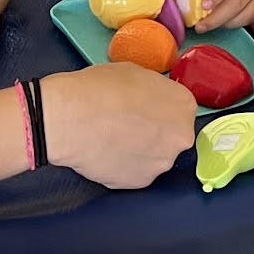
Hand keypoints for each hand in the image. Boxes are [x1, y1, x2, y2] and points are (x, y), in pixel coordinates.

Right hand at [43, 65, 195, 188]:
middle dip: (153, 132)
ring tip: (112, 139)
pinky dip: (124, 165)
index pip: (180, 109)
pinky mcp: (140, 182)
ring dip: (139, 150)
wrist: (70, 118)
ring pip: (154, 157)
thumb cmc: (97, 90)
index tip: (146, 109)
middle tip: (128, 125)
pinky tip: (106, 152)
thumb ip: (153, 89)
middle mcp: (180, 137)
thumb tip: (149, 98)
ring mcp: (161, 163)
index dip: (160, 108)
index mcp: (183, 105)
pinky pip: (135, 173)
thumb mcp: (133, 72)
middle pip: (172, 136)